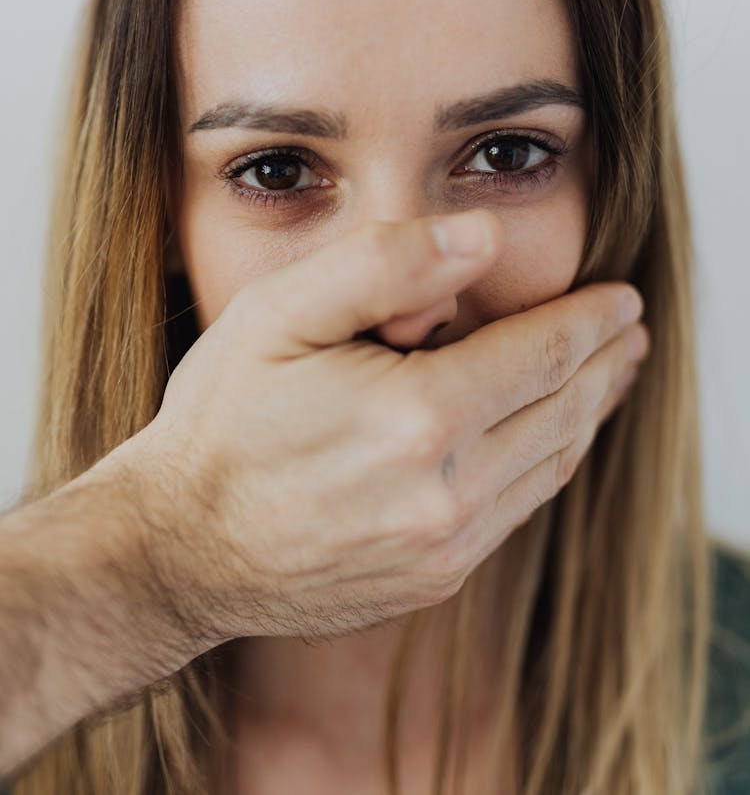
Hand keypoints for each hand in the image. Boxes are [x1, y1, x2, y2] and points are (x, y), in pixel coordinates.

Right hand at [120, 208, 647, 649]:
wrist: (177, 549)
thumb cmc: (222, 420)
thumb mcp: (280, 314)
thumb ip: (385, 265)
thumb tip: (481, 238)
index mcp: (416, 418)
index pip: (540, 354)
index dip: (589, 319)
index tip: (621, 297)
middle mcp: (445, 494)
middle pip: (560, 412)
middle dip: (604, 364)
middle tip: (631, 331)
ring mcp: (444, 549)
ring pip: (549, 466)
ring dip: (587, 414)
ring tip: (609, 375)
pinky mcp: (433, 581)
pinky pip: (517, 511)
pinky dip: (547, 463)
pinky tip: (548, 437)